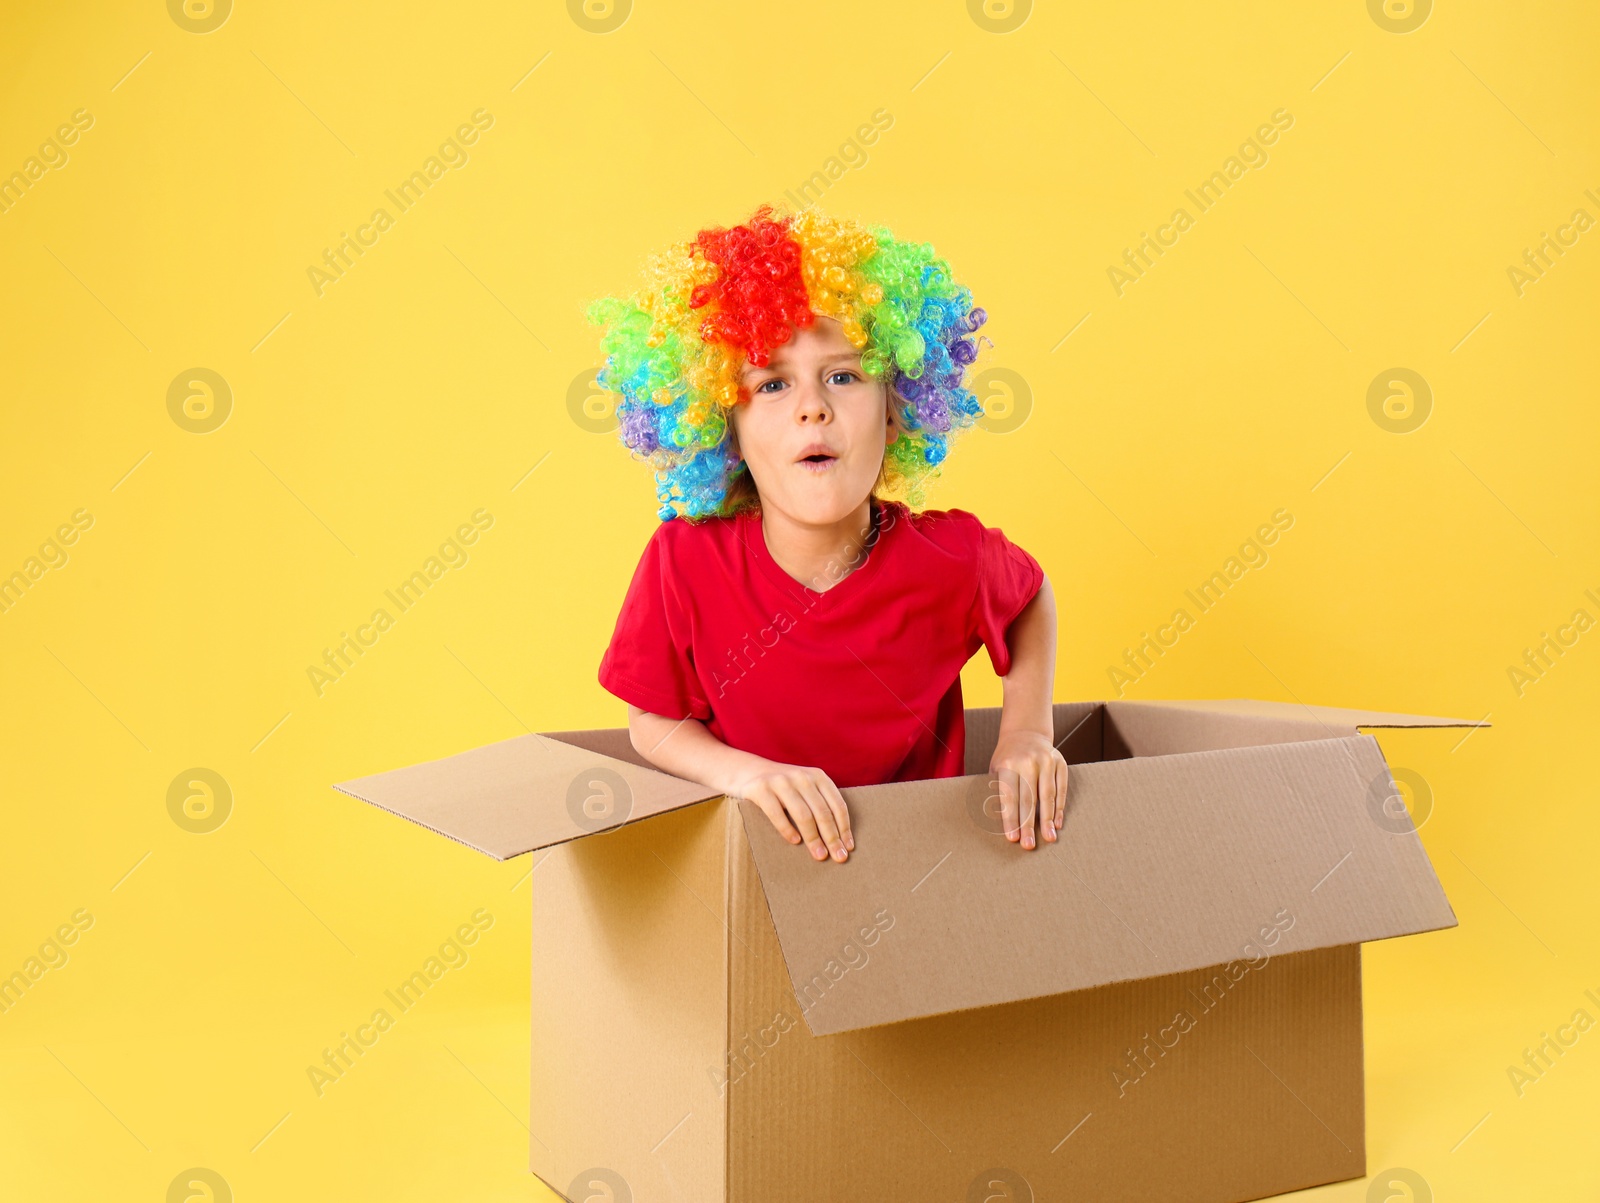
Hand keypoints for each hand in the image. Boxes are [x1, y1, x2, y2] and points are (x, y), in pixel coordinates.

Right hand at [729, 760, 853, 862]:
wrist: (748, 771)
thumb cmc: (782, 789)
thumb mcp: (805, 789)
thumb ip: (819, 805)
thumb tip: (839, 841)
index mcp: (817, 776)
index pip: (837, 805)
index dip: (844, 828)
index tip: (848, 847)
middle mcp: (801, 776)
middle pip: (822, 812)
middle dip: (832, 838)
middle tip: (838, 858)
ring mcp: (780, 781)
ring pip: (803, 814)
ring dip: (813, 838)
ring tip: (819, 855)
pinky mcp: (761, 789)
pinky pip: (777, 813)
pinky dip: (787, 829)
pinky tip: (795, 842)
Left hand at [989, 730, 1068, 849]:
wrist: (1025, 732)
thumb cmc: (1007, 758)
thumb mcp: (996, 769)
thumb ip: (999, 792)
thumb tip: (999, 822)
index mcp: (1008, 764)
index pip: (1009, 797)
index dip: (1011, 819)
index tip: (1013, 838)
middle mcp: (1028, 762)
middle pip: (1029, 799)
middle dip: (1029, 825)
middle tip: (1029, 845)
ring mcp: (1046, 761)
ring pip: (1047, 796)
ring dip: (1048, 819)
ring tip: (1049, 838)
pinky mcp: (1060, 763)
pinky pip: (1061, 789)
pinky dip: (1059, 808)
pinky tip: (1057, 823)